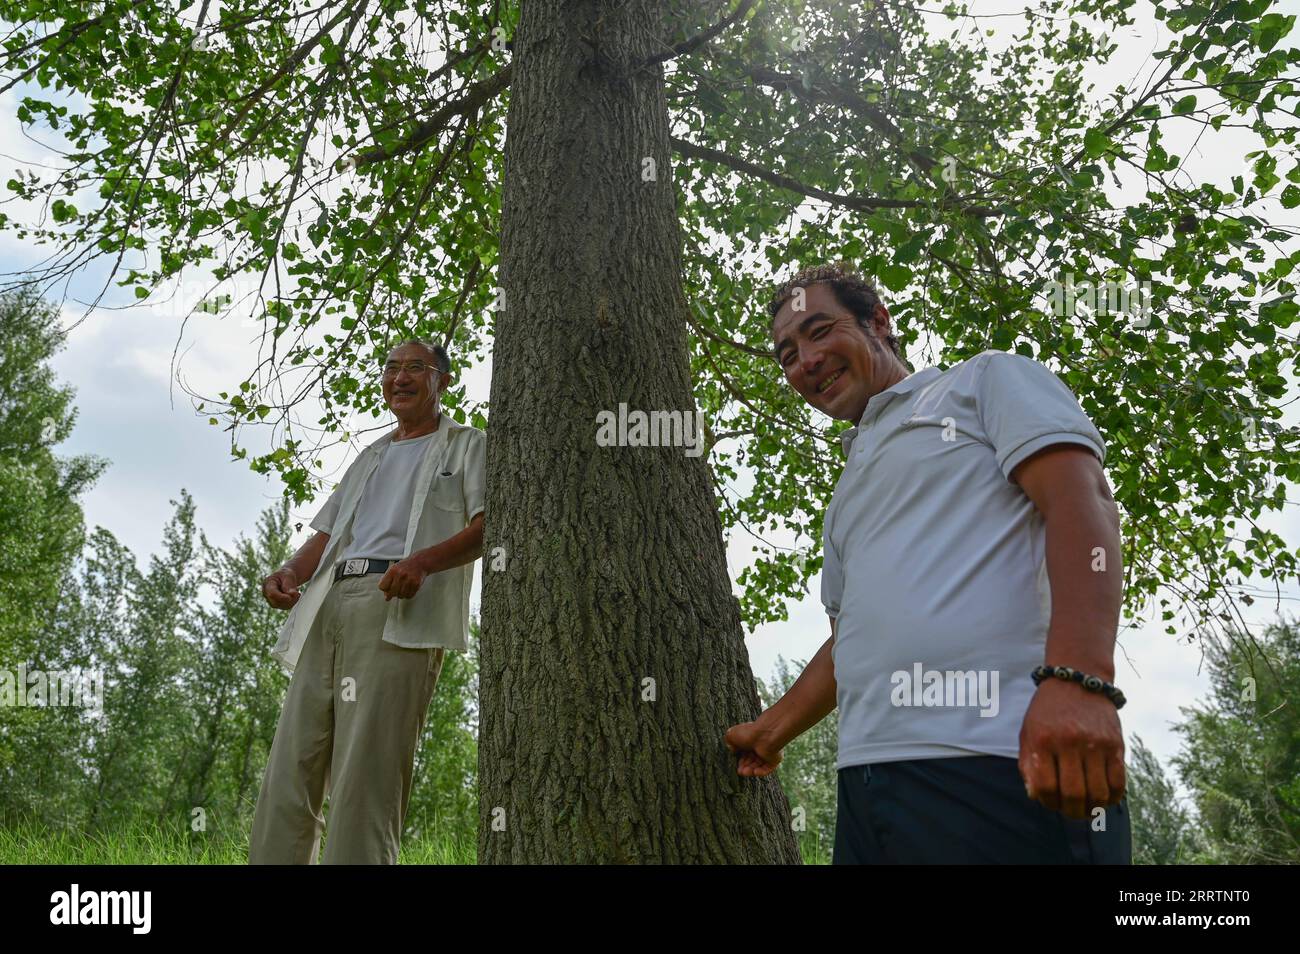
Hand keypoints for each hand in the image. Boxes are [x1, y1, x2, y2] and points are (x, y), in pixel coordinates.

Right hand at [262, 568, 299, 608]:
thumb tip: (291, 594)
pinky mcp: (277, 604)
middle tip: (297, 592)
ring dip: (292, 601)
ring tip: (297, 592)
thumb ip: (289, 584)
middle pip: (276, 602)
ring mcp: (271, 600)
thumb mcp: (288, 575)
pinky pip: (285, 607)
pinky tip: (295, 596)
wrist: (285, 578)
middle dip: (289, 599)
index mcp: (267, 584)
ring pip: (282, 606)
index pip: (272, 593)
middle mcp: (266, 593)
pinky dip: (293, 603)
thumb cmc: (285, 575)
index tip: (290, 597)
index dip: (281, 597)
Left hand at [377, 558, 426, 600]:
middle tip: (394, 592)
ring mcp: (409, 579)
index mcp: (393, 570)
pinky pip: (409, 595)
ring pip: (400, 595)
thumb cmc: (406, 566)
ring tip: (401, 590)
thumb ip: (387, 581)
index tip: (386, 589)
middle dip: (392, 594)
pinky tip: (407, 590)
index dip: (384, 589)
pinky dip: (407, 595)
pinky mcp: (416, 584)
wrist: (419, 562)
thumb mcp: (393, 569)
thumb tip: (386, 595)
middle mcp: (400, 574)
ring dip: (400, 595)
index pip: (382, 586)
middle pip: (391, 592)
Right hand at [724, 720, 784, 776]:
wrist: (764, 736)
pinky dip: (760, 772)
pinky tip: (754, 772)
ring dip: (750, 770)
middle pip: (751, 761)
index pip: (744, 753)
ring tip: (744, 772)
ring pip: (758, 766)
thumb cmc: (748, 733)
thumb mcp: (731, 734)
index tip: (735, 763)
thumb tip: (732, 749)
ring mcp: (767, 753)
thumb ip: (729, 741)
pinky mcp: (774, 760)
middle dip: (744, 767)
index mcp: (751, 740)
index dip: (739, 759)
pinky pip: (767, 769)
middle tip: (740, 771)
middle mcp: (759, 746)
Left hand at [1018, 677, 1125, 819]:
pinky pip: (1119, 782)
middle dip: (1071, 811)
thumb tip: (1036, 796)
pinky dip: (1113, 798)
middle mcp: (1069, 742)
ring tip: (1088, 809)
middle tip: (1071, 812)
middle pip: (1073, 794)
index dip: (1048, 803)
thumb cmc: (1048, 710)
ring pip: (1097, 792)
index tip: (1050, 803)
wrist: (1077, 679)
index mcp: (1042, 740)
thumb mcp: (1028, 731)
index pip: (1045, 787)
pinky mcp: (1115, 744)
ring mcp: (1095, 743)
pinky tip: (1105, 799)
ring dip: (1092, 808)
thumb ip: (1028, 763)